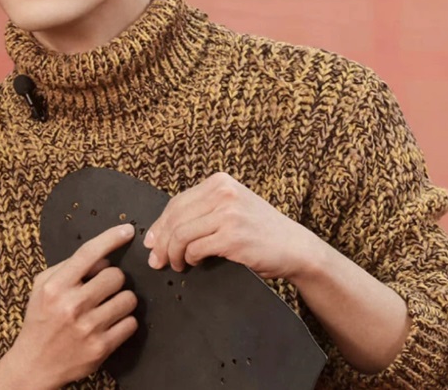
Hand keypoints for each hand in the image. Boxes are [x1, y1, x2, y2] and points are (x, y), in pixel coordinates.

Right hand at [4, 223, 137, 389]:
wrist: (34, 365)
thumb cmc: (41, 319)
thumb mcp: (43, 286)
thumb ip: (68, 266)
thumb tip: (103, 257)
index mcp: (55, 286)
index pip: (89, 253)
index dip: (111, 238)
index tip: (127, 230)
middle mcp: (72, 305)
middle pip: (116, 276)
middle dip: (114, 279)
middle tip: (104, 288)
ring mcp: (88, 328)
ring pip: (128, 299)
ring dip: (123, 300)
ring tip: (108, 305)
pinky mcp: (101, 348)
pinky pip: (131, 323)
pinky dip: (125, 321)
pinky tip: (111, 323)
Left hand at [142, 172, 317, 279]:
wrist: (295, 247)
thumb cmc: (260, 231)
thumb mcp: (231, 209)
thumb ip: (200, 213)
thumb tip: (157, 234)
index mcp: (220, 182)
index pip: (177, 202)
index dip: (160, 224)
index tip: (151, 242)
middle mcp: (223, 192)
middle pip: (175, 218)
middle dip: (161, 242)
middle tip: (157, 260)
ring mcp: (228, 214)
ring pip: (181, 234)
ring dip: (172, 253)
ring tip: (175, 265)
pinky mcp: (232, 237)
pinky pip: (195, 248)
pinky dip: (189, 258)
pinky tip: (193, 263)